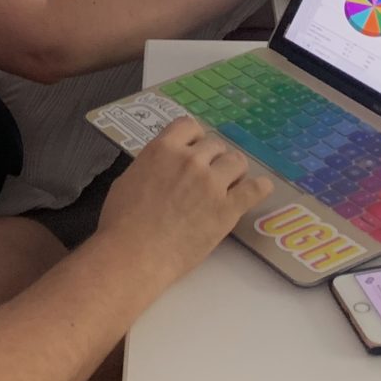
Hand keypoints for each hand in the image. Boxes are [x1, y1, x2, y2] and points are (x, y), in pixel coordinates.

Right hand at [98, 116, 274, 280]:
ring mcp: (212, 183)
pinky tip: (259, 189)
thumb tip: (160, 168)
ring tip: (229, 184)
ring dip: (233, 170)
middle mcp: (191, 160)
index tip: (194, 150)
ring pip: (237, 161)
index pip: (189, 126)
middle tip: (208, 176)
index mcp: (163, 149)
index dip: (194, 138)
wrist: (135, 254)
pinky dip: (260, 187)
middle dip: (213, 158)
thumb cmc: (121, 221)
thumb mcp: (128, 180)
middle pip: (215, 145)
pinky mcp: (228, 209)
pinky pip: (255, 189)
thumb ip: (151, 166)